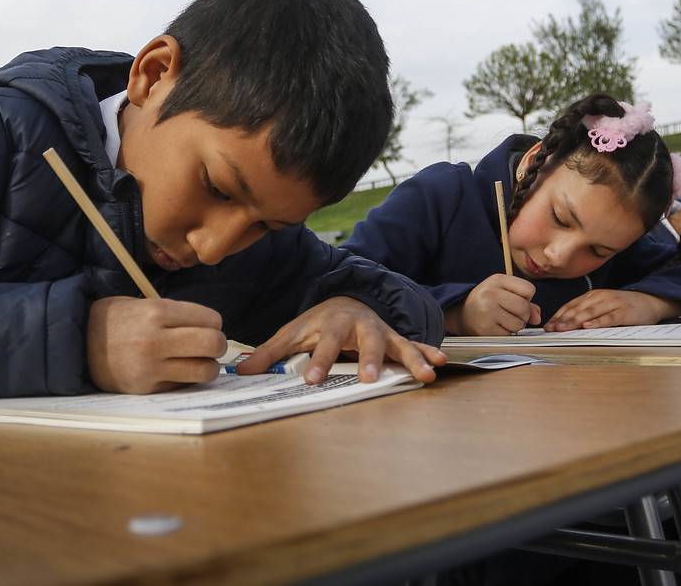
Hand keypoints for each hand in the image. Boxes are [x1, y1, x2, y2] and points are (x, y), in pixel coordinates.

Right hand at [86, 296, 227, 393]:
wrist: (77, 343)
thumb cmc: (114, 320)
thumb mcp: (143, 304)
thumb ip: (176, 314)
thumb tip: (212, 328)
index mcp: (156, 312)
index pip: (210, 319)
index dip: (214, 323)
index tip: (208, 326)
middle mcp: (155, 339)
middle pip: (213, 344)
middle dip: (218, 345)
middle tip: (210, 346)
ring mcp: (150, 367)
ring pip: (204, 371)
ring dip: (207, 367)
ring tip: (198, 362)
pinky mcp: (146, 387)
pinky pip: (183, 385)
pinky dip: (185, 379)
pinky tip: (174, 370)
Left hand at [234, 297, 444, 383]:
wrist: (344, 300)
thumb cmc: (316, 322)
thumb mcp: (291, 333)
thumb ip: (269, 354)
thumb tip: (240, 370)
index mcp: (331, 323)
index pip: (324, 343)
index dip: (319, 361)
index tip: (313, 379)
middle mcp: (359, 325)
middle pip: (365, 341)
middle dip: (368, 359)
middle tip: (368, 379)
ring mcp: (380, 332)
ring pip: (396, 344)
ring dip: (410, 358)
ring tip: (424, 375)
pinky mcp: (394, 339)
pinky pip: (413, 346)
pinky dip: (427, 354)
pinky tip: (439, 364)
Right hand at [445, 274, 539, 334]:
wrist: (461, 313)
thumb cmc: (486, 301)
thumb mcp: (504, 292)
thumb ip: (526, 302)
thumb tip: (537, 318)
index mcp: (497, 280)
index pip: (529, 289)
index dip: (527, 298)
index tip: (516, 299)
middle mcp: (490, 293)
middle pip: (524, 308)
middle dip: (523, 315)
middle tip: (512, 314)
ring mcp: (487, 311)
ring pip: (518, 324)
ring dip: (515, 326)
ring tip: (502, 320)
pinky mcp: (485, 328)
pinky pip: (508, 334)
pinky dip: (505, 333)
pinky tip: (496, 327)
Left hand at [544, 290, 680, 330]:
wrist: (650, 301)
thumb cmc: (623, 307)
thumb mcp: (603, 306)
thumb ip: (587, 313)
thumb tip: (565, 325)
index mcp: (593, 296)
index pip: (571, 305)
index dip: (558, 316)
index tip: (547, 326)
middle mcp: (601, 297)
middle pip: (578, 309)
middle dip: (562, 319)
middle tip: (551, 329)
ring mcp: (613, 303)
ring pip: (590, 313)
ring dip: (575, 321)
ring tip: (563, 328)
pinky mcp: (625, 312)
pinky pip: (609, 318)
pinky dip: (598, 323)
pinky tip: (588, 327)